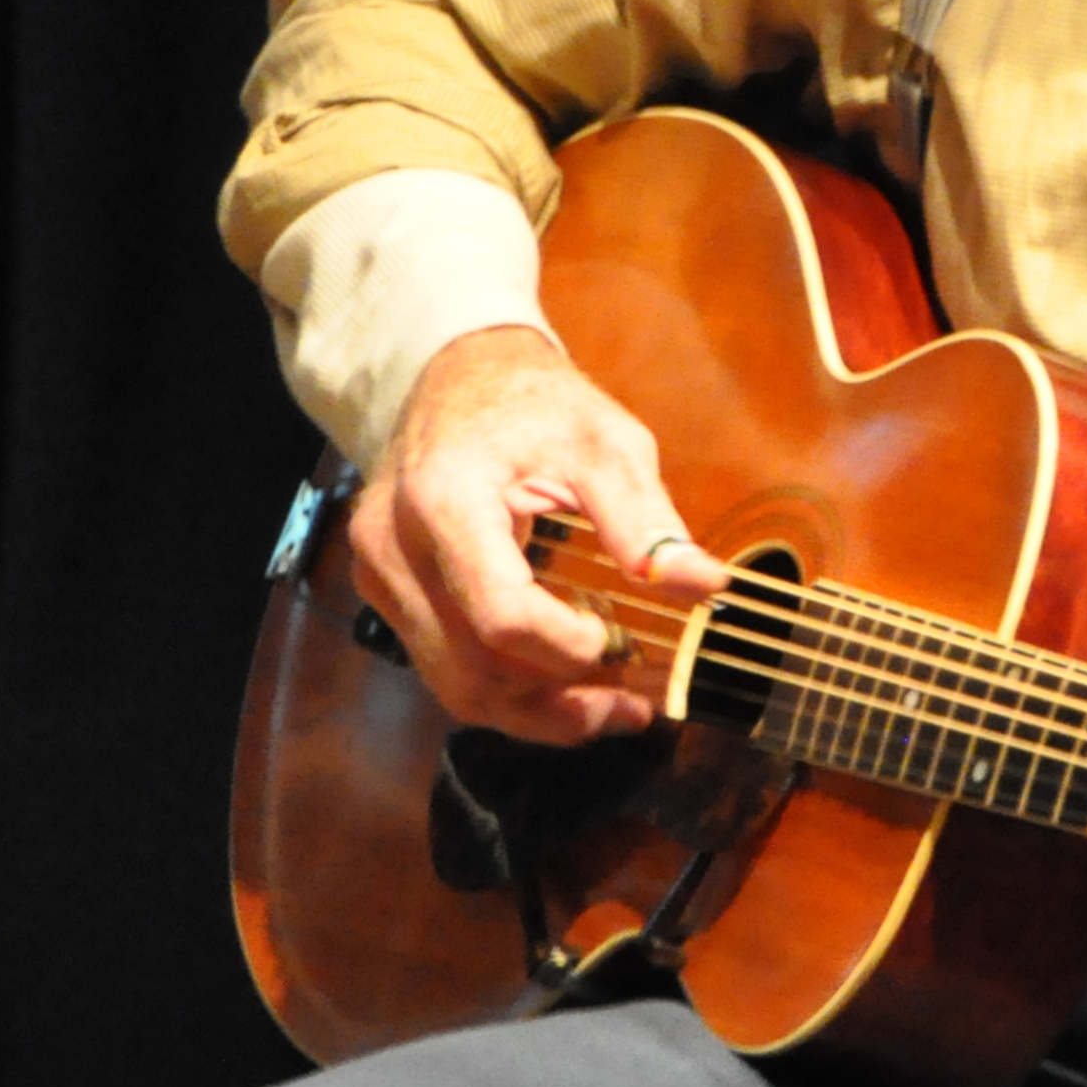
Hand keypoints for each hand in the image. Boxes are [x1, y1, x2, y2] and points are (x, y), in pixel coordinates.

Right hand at [345, 323, 726, 744]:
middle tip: (633, 702)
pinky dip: (507, 689)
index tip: (625, 646)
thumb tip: (705, 586)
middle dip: (559, 698)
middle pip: (472, 666)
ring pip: (454, 685)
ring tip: (609, 707)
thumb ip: (648, 521)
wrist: (461, 375)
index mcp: (444, 499)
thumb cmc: (535, 403)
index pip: (500, 613)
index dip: (567, 648)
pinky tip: (564, 686)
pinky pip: (444, 666)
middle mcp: (393, 546)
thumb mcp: (605, 443)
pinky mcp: (387, 591)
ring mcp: (381, 573)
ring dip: (535, 710)